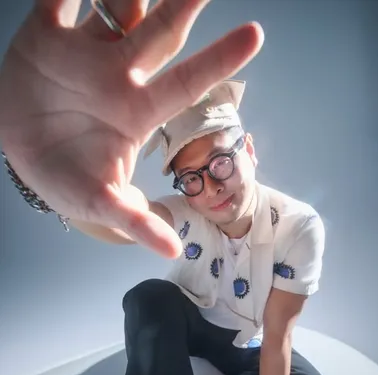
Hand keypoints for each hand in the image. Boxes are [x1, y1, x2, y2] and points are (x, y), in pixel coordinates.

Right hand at [0, 0, 263, 257]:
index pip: (186, 83)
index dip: (219, 61)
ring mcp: (84, 53)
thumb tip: (173, 250)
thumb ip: (136, 222)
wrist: (21, 155)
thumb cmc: (68, 179)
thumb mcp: (102, 203)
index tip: (256, 34)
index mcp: (138, 112)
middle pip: (160, 35)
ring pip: (117, 7)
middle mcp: (120, 77)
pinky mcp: (45, 36)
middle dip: (183, 6)